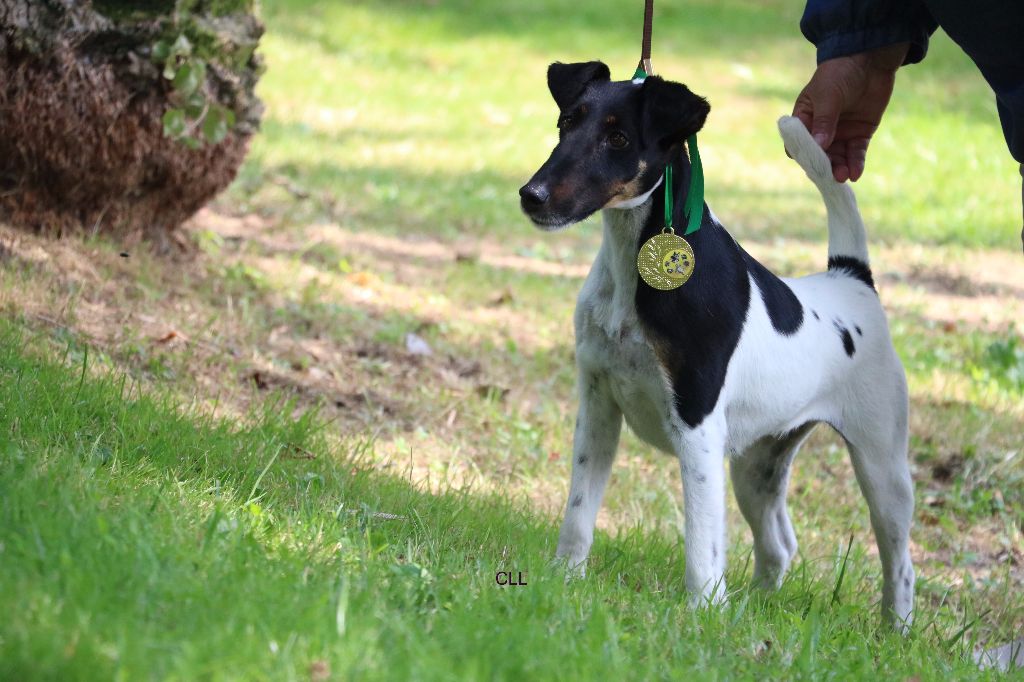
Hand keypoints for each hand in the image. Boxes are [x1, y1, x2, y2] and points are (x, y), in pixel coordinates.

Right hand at [792, 43, 908, 181]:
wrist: (870, 59)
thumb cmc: (840, 73)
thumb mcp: (828, 96)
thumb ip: (824, 121)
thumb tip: (819, 145)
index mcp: (805, 118)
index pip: (798, 143)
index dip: (802, 154)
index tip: (809, 163)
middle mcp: (821, 129)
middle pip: (819, 155)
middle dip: (823, 166)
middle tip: (829, 176)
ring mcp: (841, 133)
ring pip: (837, 157)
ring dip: (839, 168)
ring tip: (842, 177)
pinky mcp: (860, 134)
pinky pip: (856, 153)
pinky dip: (855, 163)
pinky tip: (855, 173)